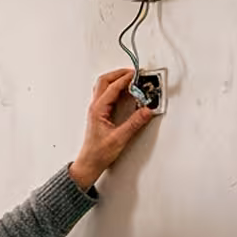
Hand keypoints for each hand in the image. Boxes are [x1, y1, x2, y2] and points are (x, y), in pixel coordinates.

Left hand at [69, 69, 153, 189]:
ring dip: (116, 79)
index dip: (126, 79)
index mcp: (98, 110)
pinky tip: (124, 92)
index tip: (138, 75)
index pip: (113, 87)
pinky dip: (115, 88)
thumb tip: (146, 111)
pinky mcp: (99, 114)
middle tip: (134, 73)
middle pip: (105, 80)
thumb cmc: (98, 153)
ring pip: (103, 86)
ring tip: (130, 79)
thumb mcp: (120, 138)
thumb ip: (134, 123)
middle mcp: (95, 107)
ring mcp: (96, 109)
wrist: (89, 163)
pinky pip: (105, 94)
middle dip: (119, 73)